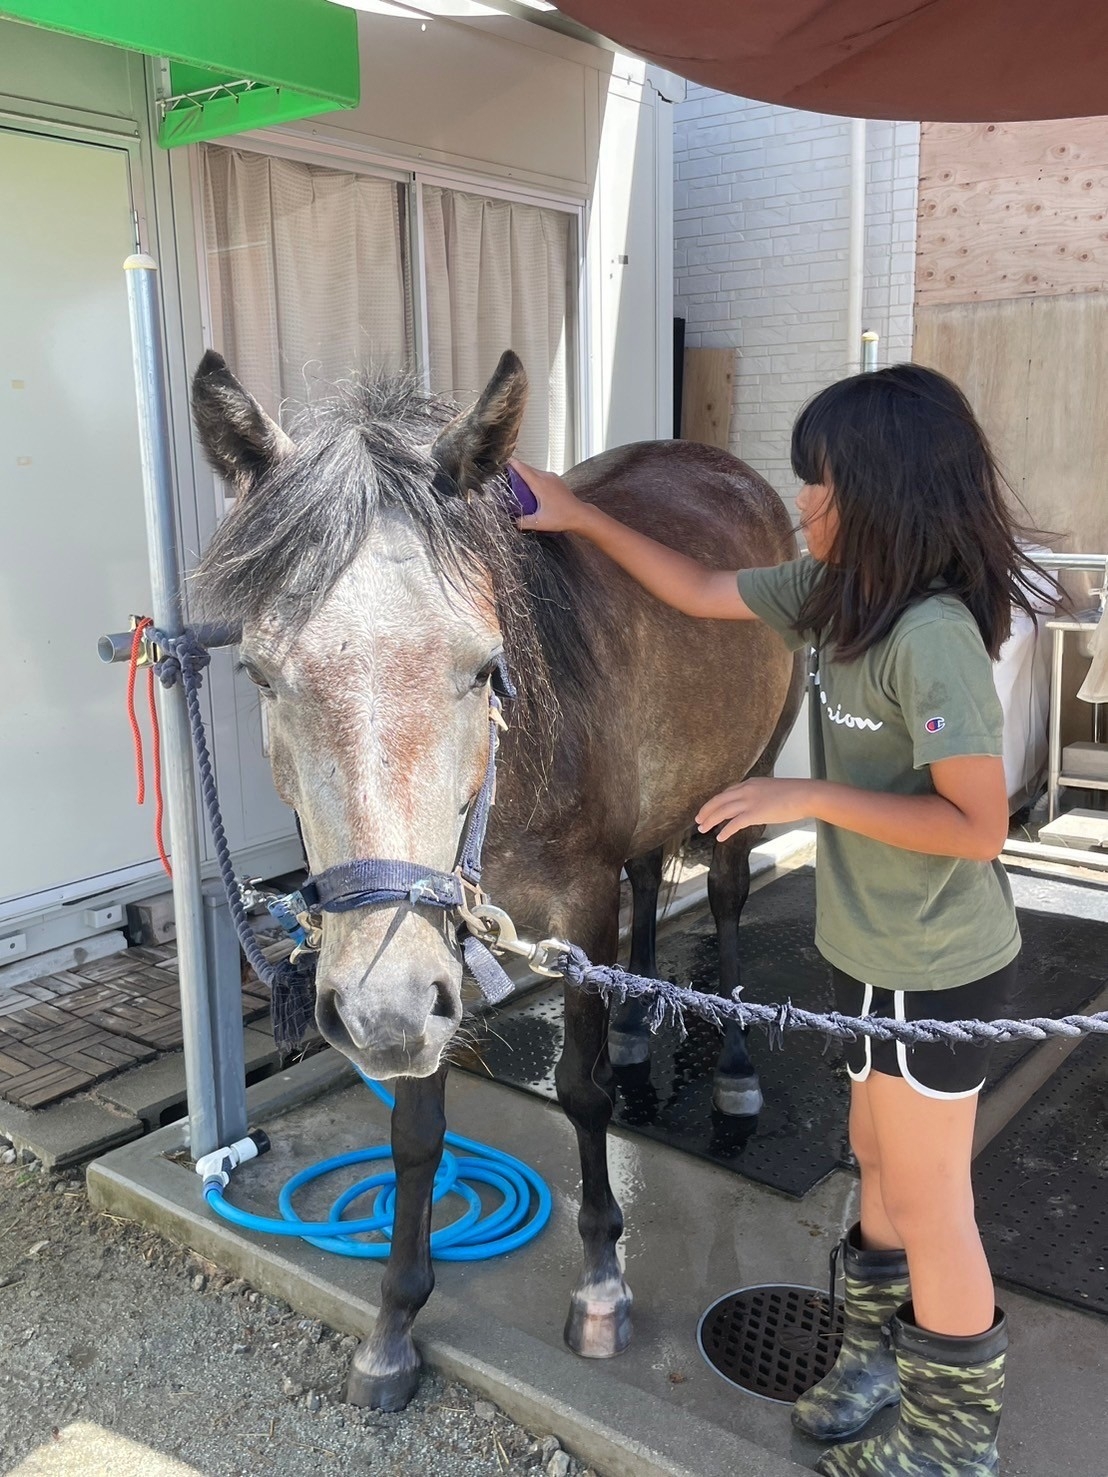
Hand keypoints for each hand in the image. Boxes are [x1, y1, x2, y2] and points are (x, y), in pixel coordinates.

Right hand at [509, 458, 586, 532]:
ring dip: (525, 473)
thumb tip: (513, 522)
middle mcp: (546, 477)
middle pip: (527, 468)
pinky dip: (534, 477)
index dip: (512, 463)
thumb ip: (524, 522)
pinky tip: (530, 486)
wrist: (580, 515)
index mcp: (540, 484)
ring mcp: (552, 477)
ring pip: (534, 471)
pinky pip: (541, 475)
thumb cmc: (562, 517)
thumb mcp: (539, 522)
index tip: (503, 461)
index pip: (523, 469)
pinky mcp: (556, 481)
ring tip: (515, 480)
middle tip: (504, 473)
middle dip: (516, 468)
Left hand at [696, 778, 815, 841]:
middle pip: (719, 800)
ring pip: (722, 811)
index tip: (710, 808)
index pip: (728, 792)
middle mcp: (746, 789)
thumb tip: (759, 807)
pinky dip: (725, 830)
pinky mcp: (755, 813)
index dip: (716, 801)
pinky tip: (720, 837)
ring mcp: (750, 801)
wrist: (805, 794)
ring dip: (710, 820)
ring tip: (702, 828)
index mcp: (751, 783)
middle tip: (698, 819)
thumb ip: (762, 796)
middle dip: (707, 810)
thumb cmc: (795, 794)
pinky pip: (734, 823)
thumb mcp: (773, 790)